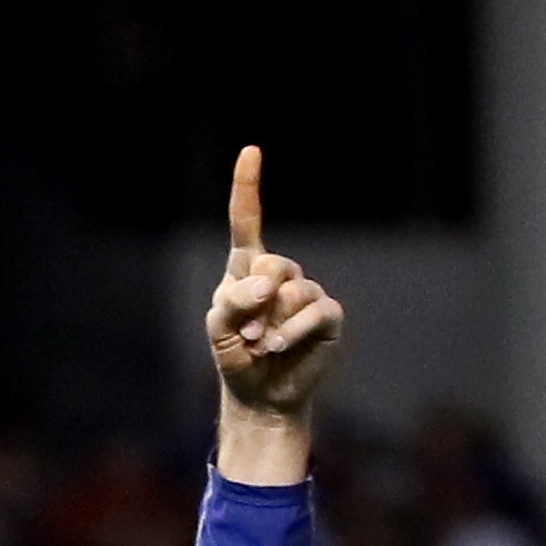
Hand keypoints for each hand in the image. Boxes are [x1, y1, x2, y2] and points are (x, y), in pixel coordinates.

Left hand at [208, 147, 341, 421]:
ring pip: (290, 292)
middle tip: (246, 332)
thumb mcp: (218, 330)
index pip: (247, 223)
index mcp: (246, 270)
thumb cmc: (236, 357)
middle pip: (270, 264)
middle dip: (252, 300)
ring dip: (268, 325)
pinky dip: (289, 333)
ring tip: (261, 345)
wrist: (260, 395)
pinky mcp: (327, 313)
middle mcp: (279, 274)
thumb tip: (267, 285)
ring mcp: (306, 292)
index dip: (248, 188)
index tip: (251, 151)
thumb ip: (231, 302)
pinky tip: (277, 349)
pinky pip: (311, 313)